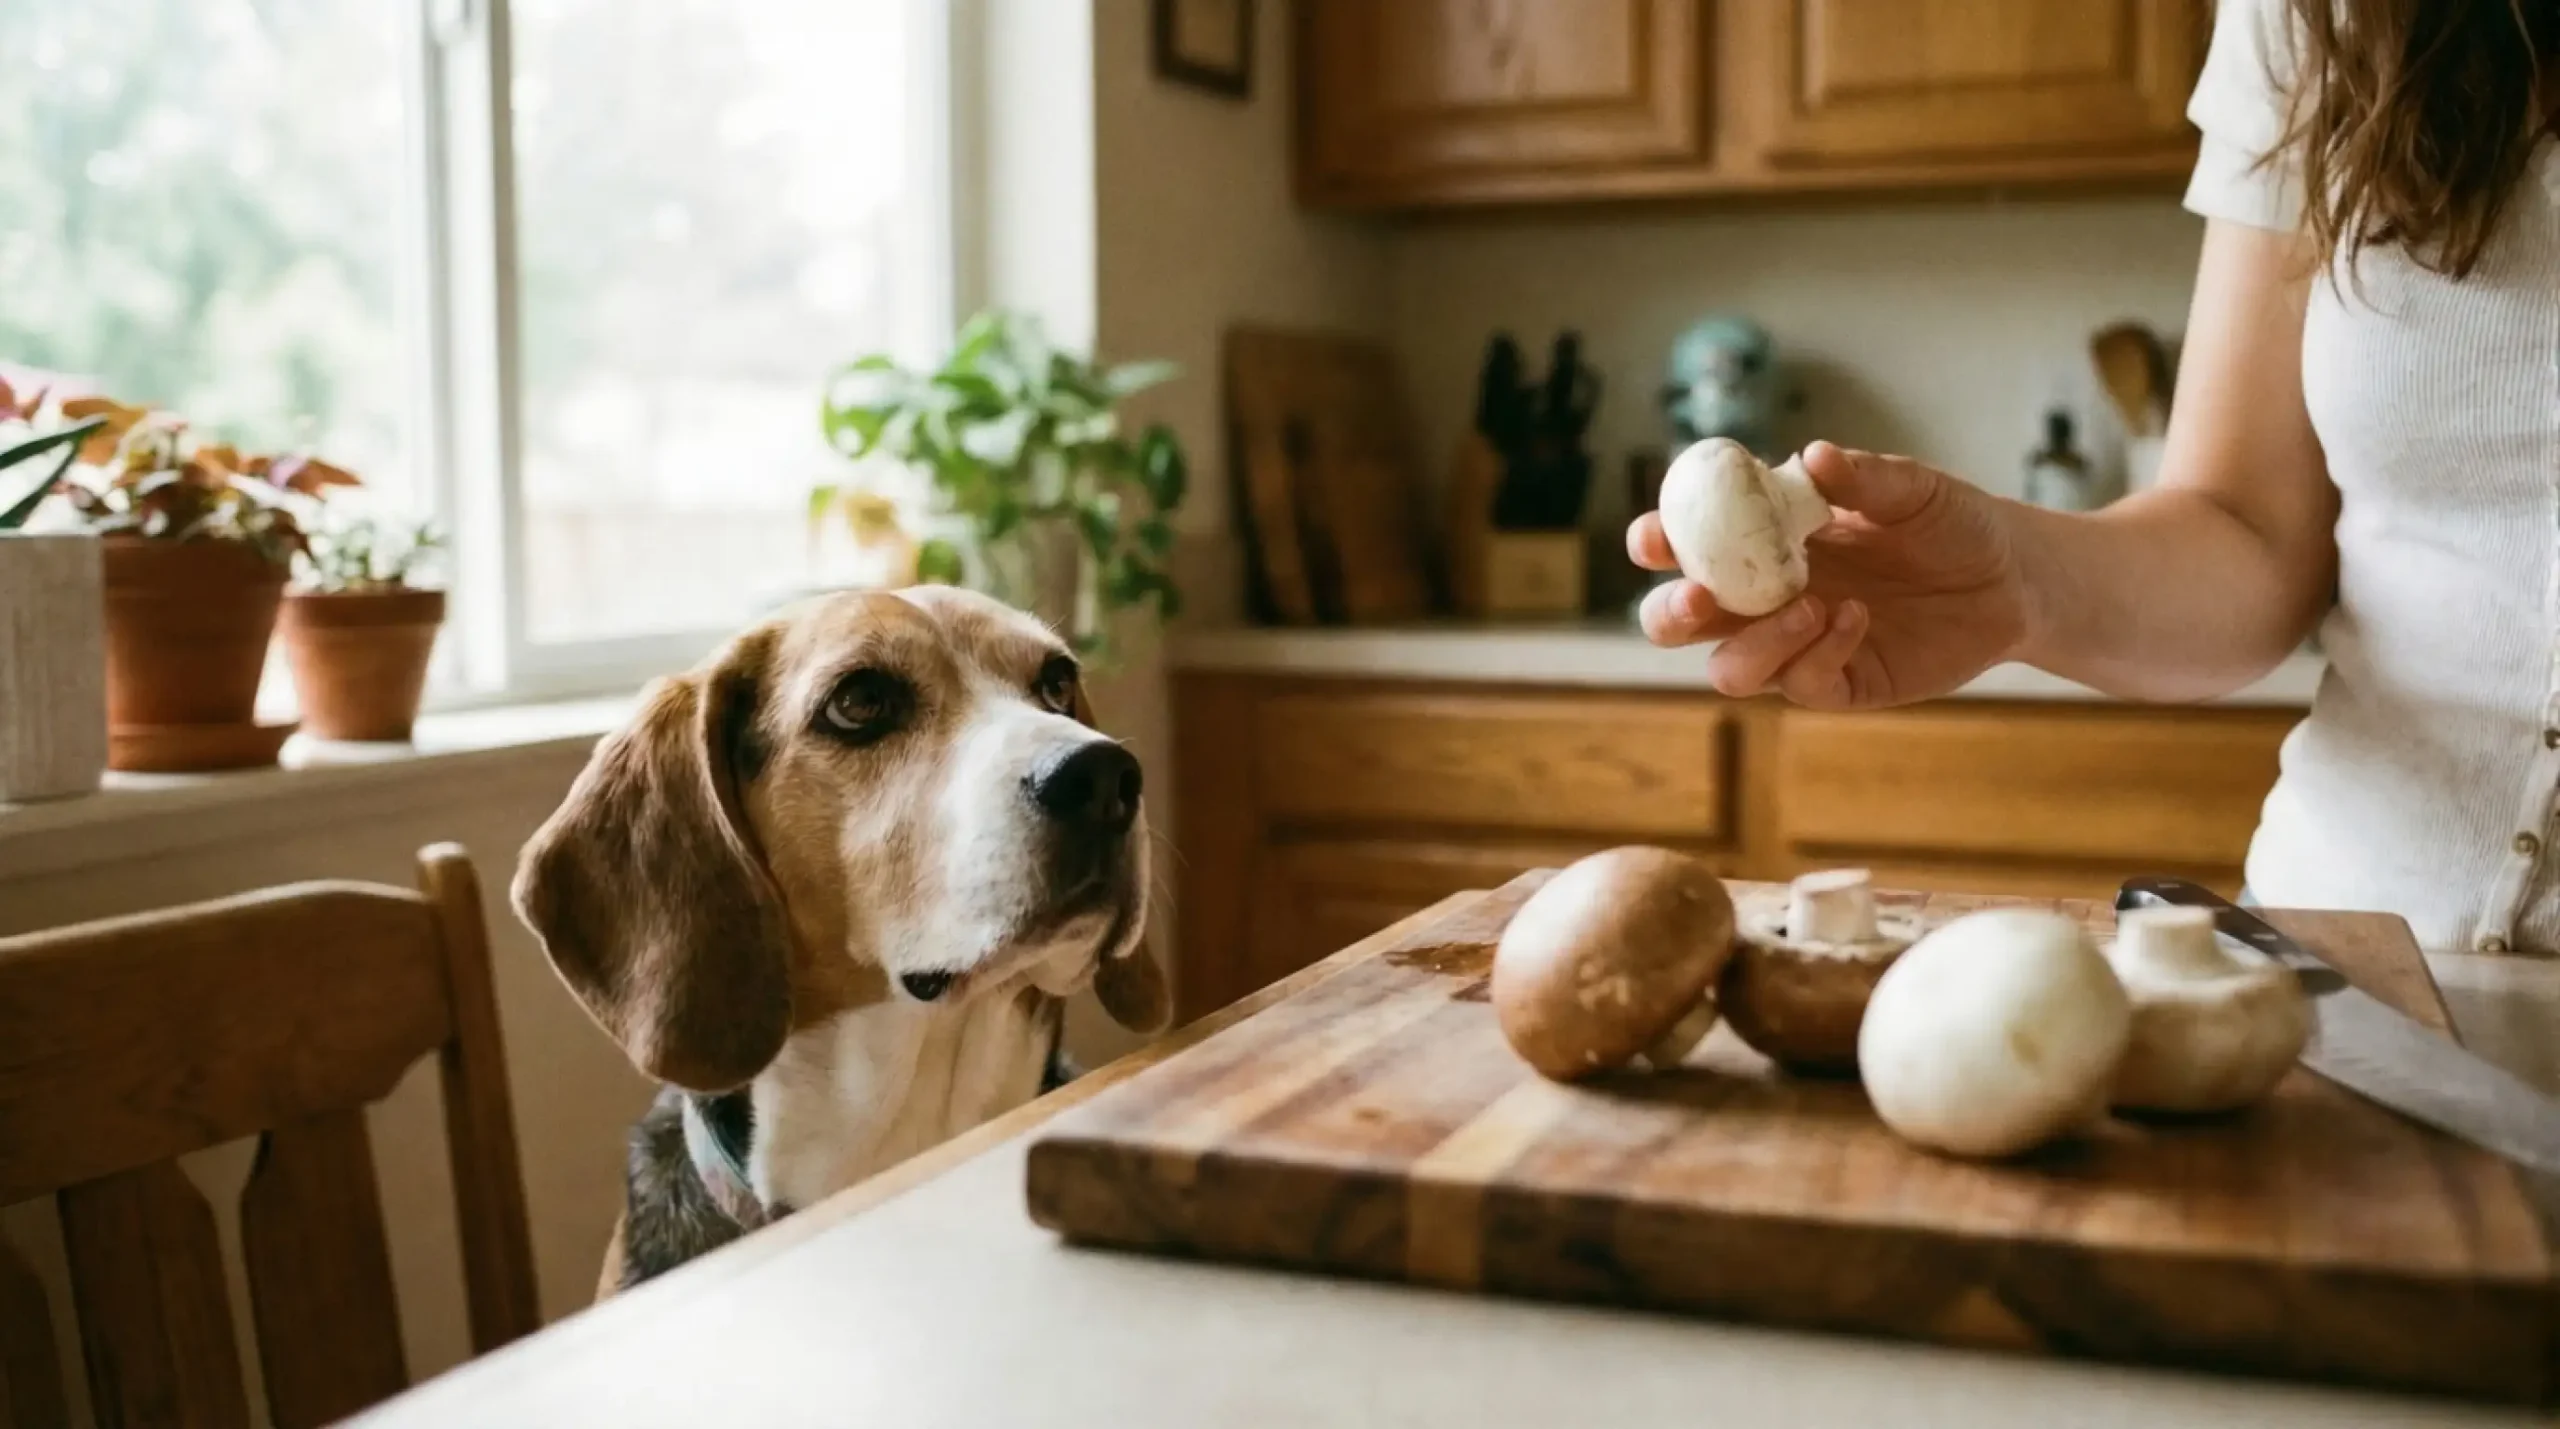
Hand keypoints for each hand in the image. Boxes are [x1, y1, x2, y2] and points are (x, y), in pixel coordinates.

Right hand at [1628, 441, 2034, 707]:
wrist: (2012, 575)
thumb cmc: (1948, 521)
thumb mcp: (1911, 489)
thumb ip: (1862, 476)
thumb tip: (1813, 458)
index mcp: (1759, 542)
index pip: (1685, 548)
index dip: (1657, 545)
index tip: (1654, 537)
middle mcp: (1763, 599)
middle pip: (1679, 623)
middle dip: (1672, 614)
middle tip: (1700, 597)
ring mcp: (1796, 647)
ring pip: (1730, 669)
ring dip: (1754, 643)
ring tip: (1810, 604)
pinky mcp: (1839, 684)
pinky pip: (1801, 685)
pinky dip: (1818, 653)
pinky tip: (1856, 618)